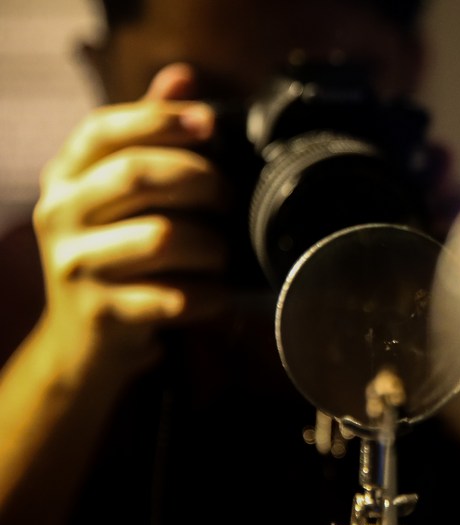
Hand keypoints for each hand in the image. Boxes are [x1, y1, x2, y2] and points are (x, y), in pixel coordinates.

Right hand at [33, 64, 228, 386]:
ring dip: (212, 246)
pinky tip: (215, 294)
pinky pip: (176, 296)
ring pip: (164, 238)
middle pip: (138, 175)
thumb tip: (182, 75)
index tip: (211, 123)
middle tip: (229, 200)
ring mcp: (76, 266)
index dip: (161, 119)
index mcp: (66, 175)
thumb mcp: (119, 194)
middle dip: (202, 182)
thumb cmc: (117, 254)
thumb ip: (148, 136)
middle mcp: (60, 214)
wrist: (84, 343)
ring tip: (221, 254)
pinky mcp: (102, 314)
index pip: (105, 129)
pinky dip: (210, 295)